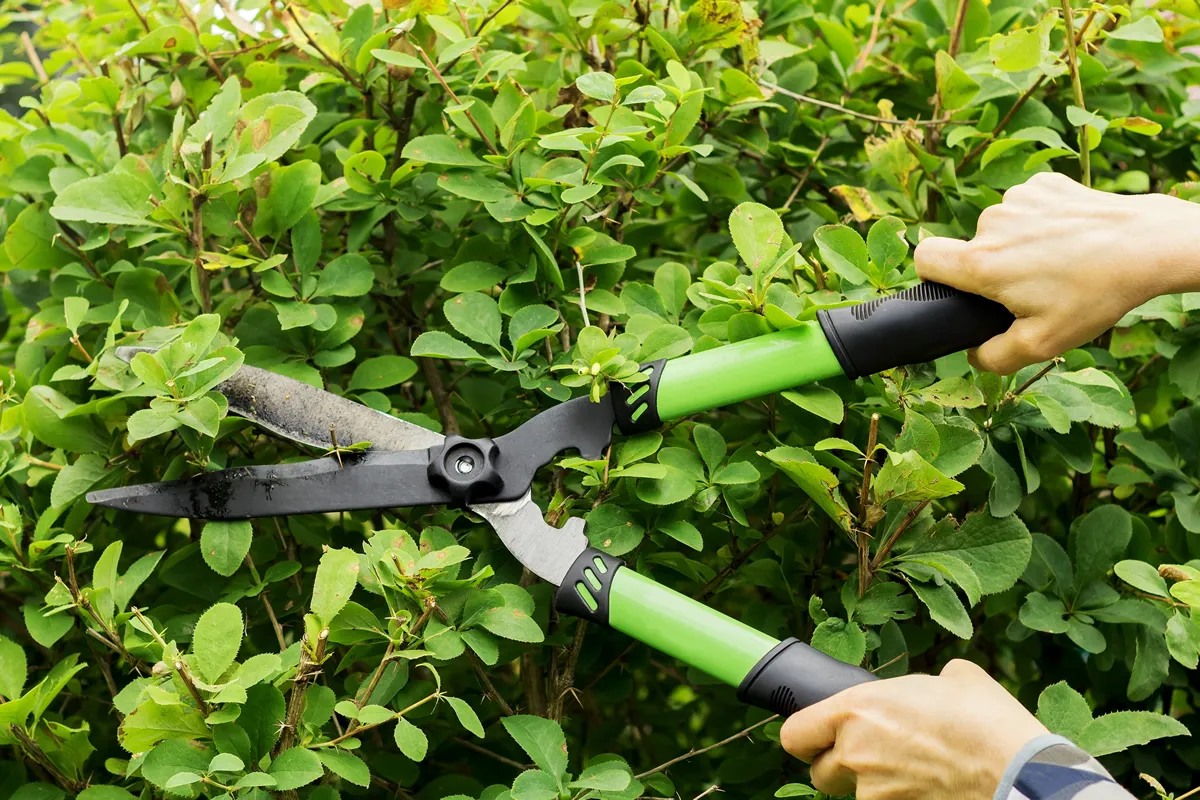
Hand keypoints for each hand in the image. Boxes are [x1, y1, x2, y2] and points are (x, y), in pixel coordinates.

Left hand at [780, 660, 1048, 799]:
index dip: (806, 736)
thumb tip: (929, 689)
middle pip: (820, 772)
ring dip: (874, 786)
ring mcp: (874, 792)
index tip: (818, 736)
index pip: (795, 734)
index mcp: (855, 708)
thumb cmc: (987, 719)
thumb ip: (920, 684)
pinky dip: (900, 799)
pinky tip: (929, 788)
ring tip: (915, 772)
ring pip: (855, 796)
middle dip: (841, 766)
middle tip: (874, 756)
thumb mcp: (953, 678)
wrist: (1018, 770)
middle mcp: (855, 752)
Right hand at [914, 173, 1199, 373]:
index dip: (933, 275)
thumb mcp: (1043, 344)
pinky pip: (1026, 207)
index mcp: (982, 264)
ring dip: (1020, 244)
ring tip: (1060, 261)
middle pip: (972, 249)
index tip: (956, 286)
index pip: (924, 257)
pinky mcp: (1043, 185)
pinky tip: (1069, 236)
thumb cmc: (1095, 294)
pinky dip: (1041, 221)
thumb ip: (994, 357)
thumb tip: (975, 354)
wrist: (1149, 245)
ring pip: (1001, 228)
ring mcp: (1018, 199)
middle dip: (994, 268)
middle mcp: (992, 224)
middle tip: (1035, 287)